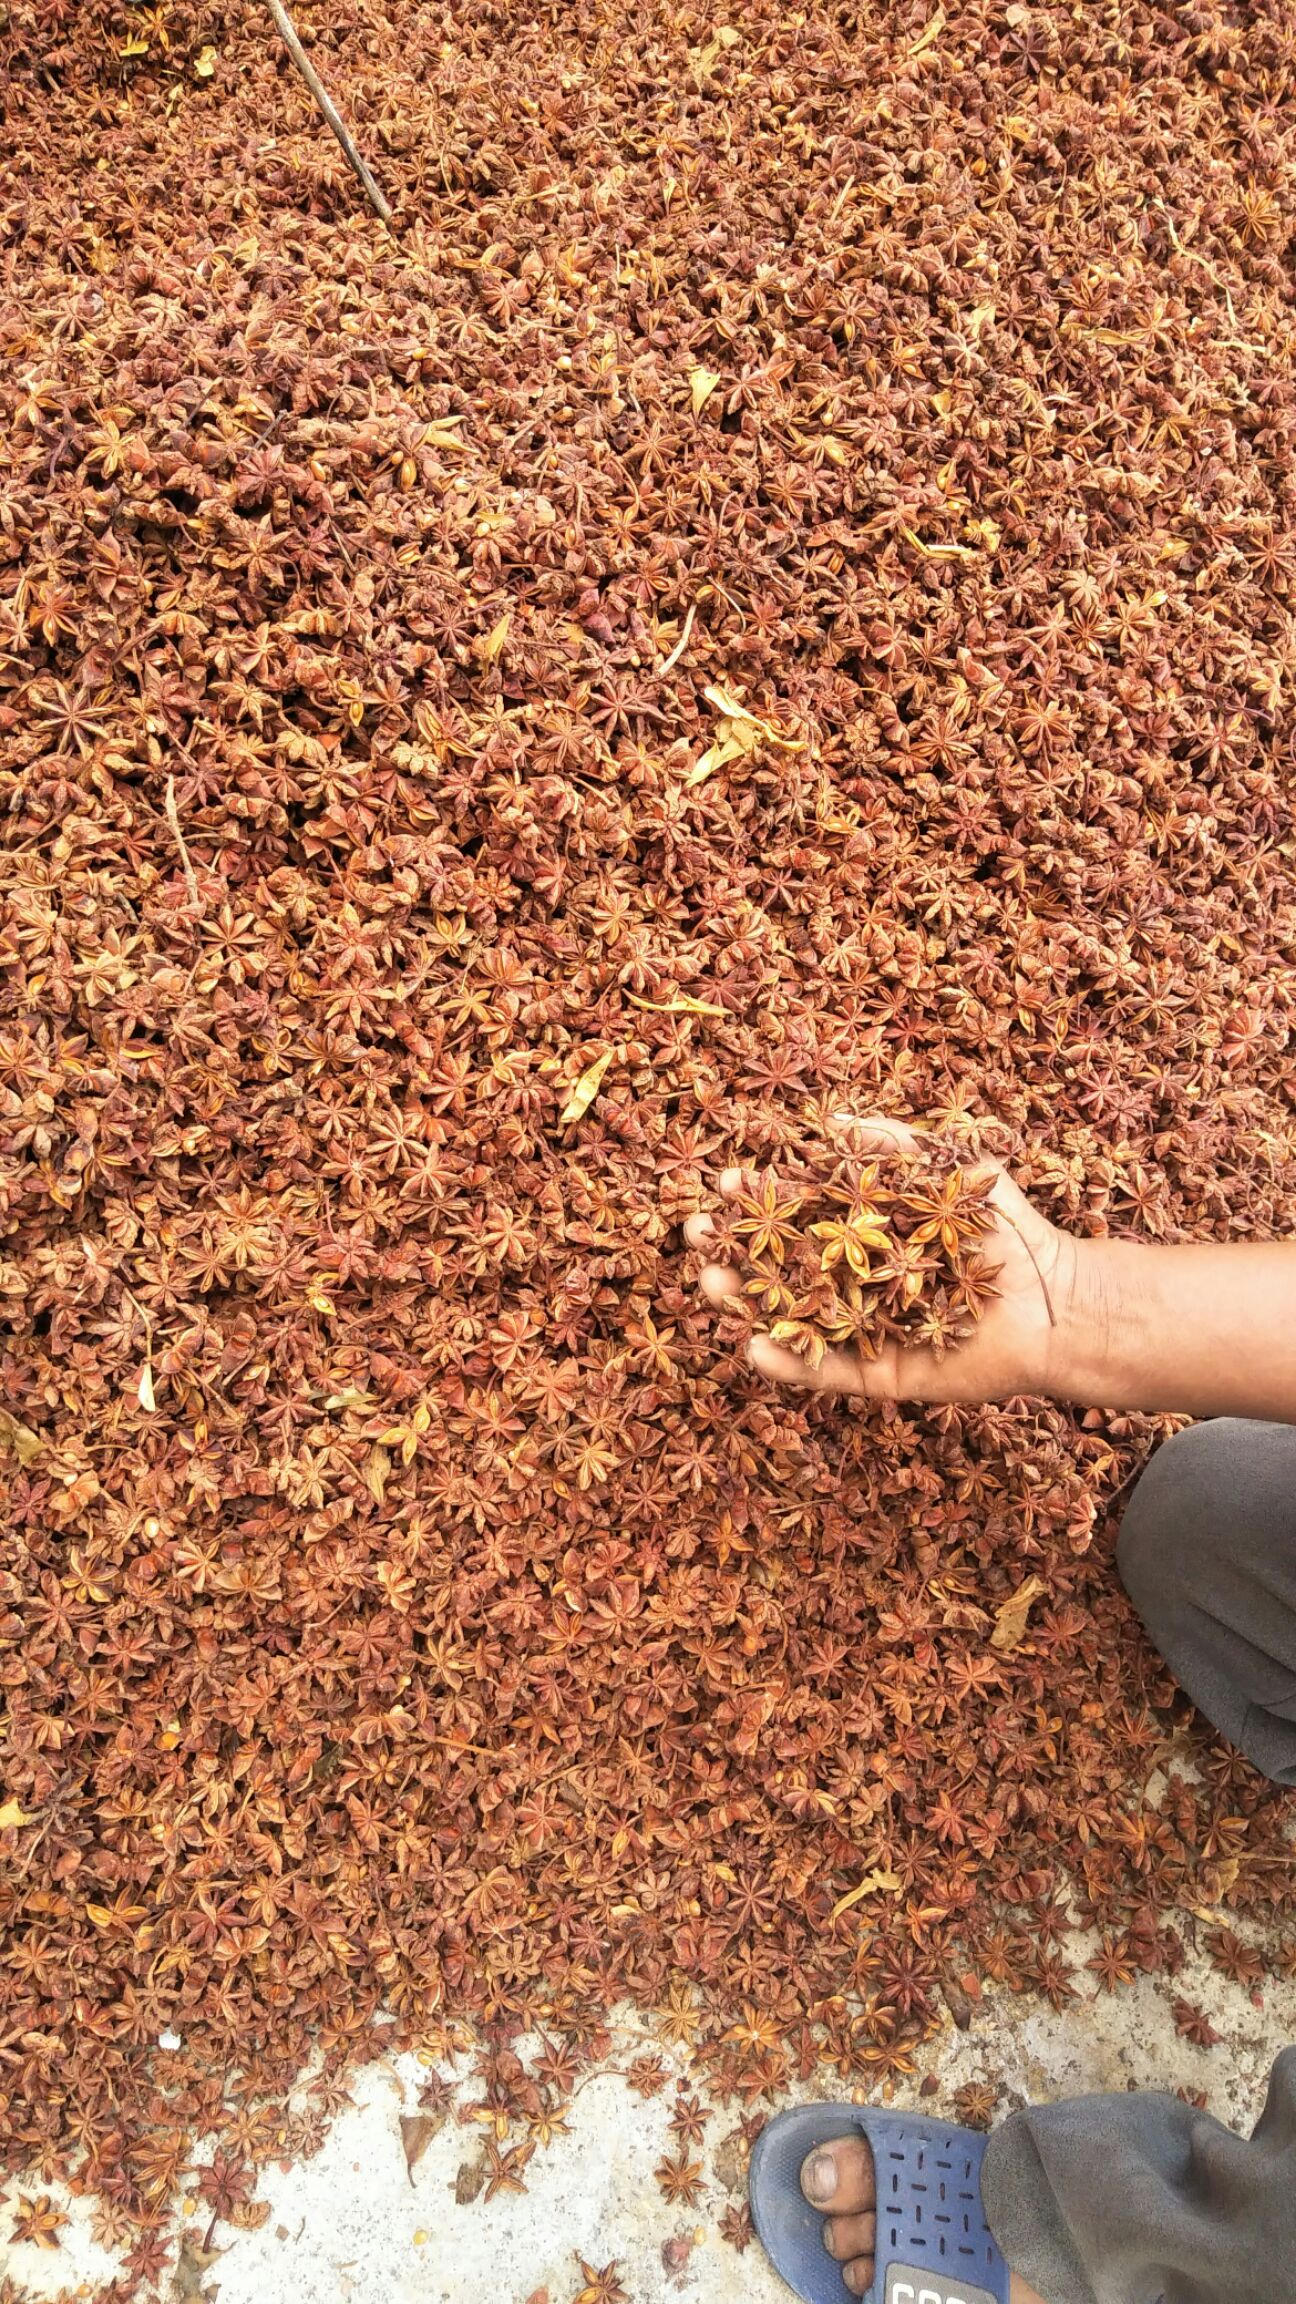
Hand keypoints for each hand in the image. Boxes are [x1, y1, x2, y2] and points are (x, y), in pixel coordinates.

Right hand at [685, 1117, 1082, 1405]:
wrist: (1059, 1300)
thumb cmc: (1010, 1230)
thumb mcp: (950, 1169)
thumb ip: (891, 1146)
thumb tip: (828, 1122)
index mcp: (866, 1233)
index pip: (797, 1213)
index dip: (760, 1198)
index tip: (726, 1180)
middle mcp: (856, 1281)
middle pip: (778, 1266)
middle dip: (732, 1248)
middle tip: (695, 1231)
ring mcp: (864, 1330)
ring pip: (791, 1318)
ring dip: (744, 1302)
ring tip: (709, 1283)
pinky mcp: (881, 1374)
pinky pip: (825, 1372)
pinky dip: (788, 1364)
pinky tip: (752, 1346)